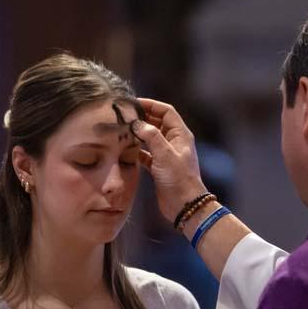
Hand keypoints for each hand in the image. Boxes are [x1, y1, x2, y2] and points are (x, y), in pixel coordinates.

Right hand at [133, 98, 207, 223]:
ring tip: (123, 131)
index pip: (166, 112)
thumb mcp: (165, 154)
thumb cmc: (179, 179)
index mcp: (180, 134)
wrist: (184, 205)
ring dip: (139, 134)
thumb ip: (151, 136)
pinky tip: (126, 150)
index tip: (134, 104)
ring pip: (151, 138)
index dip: (151, 105)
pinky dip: (137, 150)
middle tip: (125, 117)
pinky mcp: (160, 167)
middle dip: (142, 119)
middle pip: (157, 123)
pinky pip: (147, 154)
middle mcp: (174, 142)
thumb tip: (137, 124)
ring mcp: (167, 155)